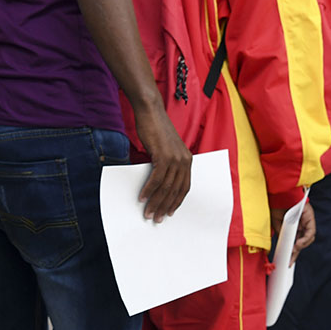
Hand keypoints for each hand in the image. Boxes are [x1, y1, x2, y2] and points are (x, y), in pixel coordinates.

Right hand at [135, 105, 191, 222]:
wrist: (151, 111)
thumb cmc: (155, 129)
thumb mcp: (165, 149)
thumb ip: (165, 164)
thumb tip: (158, 183)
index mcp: (187, 159)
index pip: (184, 187)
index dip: (177, 202)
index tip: (169, 212)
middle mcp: (184, 160)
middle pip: (176, 190)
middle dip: (165, 206)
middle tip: (156, 218)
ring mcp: (175, 158)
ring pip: (166, 187)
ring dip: (156, 202)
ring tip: (148, 212)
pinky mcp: (164, 156)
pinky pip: (157, 179)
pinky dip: (149, 190)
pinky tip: (142, 197)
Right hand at [271, 202, 316, 265]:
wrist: (277, 192)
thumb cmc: (276, 204)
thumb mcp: (276, 223)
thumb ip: (281, 234)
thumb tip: (284, 248)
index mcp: (293, 225)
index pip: (295, 241)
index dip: (292, 252)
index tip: (288, 261)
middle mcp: (301, 223)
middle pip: (302, 241)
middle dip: (296, 252)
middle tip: (290, 261)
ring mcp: (306, 220)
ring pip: (308, 238)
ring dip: (301, 247)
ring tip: (293, 252)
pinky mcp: (310, 216)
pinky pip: (310, 231)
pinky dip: (305, 239)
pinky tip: (297, 244)